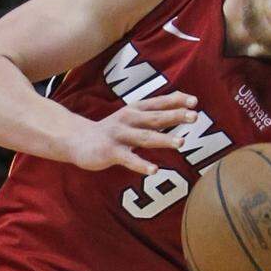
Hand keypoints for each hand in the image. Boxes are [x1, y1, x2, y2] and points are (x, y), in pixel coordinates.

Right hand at [66, 92, 198, 174]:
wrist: (75, 139)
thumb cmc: (111, 130)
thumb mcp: (130, 117)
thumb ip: (152, 113)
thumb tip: (182, 108)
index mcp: (134, 110)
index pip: (158, 103)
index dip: (176, 101)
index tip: (194, 101)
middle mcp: (128, 119)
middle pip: (155, 118)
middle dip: (175, 116)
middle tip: (194, 116)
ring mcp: (118, 136)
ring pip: (144, 137)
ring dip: (164, 139)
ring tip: (182, 143)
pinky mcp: (110, 152)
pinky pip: (128, 159)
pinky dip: (141, 164)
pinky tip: (154, 170)